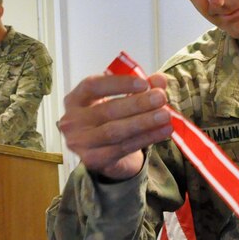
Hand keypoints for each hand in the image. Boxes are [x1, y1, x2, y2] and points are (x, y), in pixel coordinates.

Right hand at [56, 73, 172, 179]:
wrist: (106, 154)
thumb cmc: (112, 119)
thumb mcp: (124, 99)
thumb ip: (141, 88)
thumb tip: (160, 80)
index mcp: (76, 99)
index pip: (93, 86)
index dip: (118, 83)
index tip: (144, 83)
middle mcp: (72, 121)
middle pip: (107, 110)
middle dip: (137, 104)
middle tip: (161, 98)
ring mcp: (80, 143)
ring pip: (115, 131)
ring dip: (143, 122)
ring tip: (166, 115)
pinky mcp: (93, 160)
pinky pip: (123, 148)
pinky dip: (146, 138)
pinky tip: (164, 131)